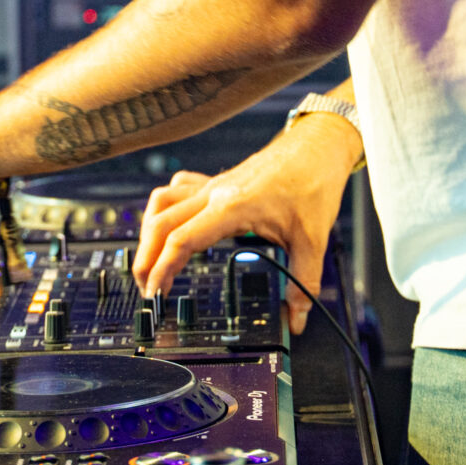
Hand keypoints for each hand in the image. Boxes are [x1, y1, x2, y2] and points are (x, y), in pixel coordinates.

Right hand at [134, 117, 360, 332]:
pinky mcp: (218, 181)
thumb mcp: (313, 240)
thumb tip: (298, 318)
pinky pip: (177, 189)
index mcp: (232, 206)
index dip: (162, 269)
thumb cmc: (314, 181)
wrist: (320, 146)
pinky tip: (171, 224)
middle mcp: (215, 192)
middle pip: (161, 223)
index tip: (155, 292)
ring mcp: (214, 184)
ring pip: (162, 203)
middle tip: (146, 287)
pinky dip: (165, 208)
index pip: (182, 239)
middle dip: (146, 258)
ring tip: (151, 259)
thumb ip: (305, 284)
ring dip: (149, 231)